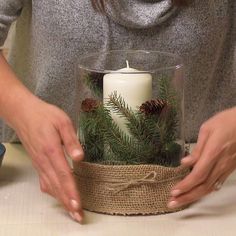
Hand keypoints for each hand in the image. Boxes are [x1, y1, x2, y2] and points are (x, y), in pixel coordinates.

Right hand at [11, 97, 83, 222]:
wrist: (24, 113)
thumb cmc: (45, 116)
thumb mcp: (62, 122)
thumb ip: (71, 140)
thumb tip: (80, 157)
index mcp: (51, 150)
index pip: (64, 175)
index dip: (71, 191)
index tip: (77, 205)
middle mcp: (44, 161)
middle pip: (57, 185)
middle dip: (68, 202)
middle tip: (78, 217)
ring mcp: (39, 163)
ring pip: (50, 186)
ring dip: (61, 200)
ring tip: (71, 211)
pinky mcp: (37, 162)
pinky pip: (44, 181)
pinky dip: (52, 191)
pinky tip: (58, 196)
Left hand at [168, 107, 235, 208]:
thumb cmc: (226, 122)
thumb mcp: (207, 129)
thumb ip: (197, 148)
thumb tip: (184, 162)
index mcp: (213, 152)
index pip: (198, 174)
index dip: (186, 185)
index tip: (174, 192)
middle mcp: (221, 164)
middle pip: (204, 186)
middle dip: (187, 196)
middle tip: (172, 203)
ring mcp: (227, 168)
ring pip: (211, 187)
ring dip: (194, 196)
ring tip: (181, 201)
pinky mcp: (230, 168)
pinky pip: (217, 183)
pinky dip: (206, 191)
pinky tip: (197, 194)